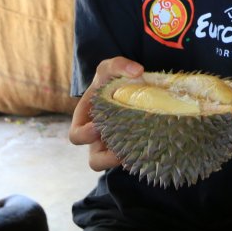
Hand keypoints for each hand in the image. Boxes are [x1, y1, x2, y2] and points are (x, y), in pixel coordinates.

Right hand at [69, 57, 142, 171]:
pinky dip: (142, 157)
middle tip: (120, 150)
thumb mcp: (110, 68)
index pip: (76, 136)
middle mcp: (97, 139)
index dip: (84, 135)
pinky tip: (155, 149)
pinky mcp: (132, 148)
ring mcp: (114, 145)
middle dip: (106, 158)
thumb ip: (119, 65)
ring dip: (126, 162)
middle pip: (95, 161)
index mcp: (85, 121)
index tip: (97, 127)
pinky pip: (134, 160)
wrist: (128, 87)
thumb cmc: (111, 80)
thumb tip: (137, 72)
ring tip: (140, 153)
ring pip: (116, 165)